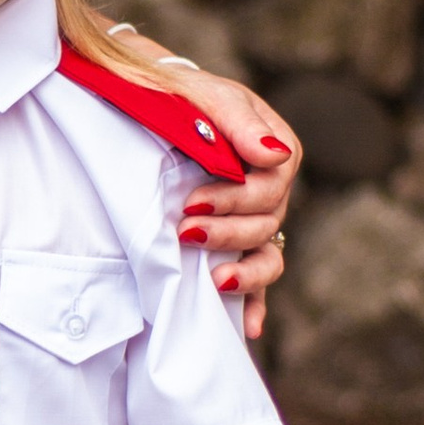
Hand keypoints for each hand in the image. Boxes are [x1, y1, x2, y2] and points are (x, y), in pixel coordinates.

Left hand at [110, 50, 302, 343]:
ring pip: (267, 255)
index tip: (193, 202)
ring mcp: (255, 220)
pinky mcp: (235, 243)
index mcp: (274, 150)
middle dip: (227, 232)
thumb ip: (240, 123)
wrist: (149, 104)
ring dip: (245, 273)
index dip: (236, 198)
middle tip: (185, 232)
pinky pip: (256, 277)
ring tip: (217, 282)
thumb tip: (274, 155)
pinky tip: (249, 328)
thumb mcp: (208, 97)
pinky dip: (254, 302)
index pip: (272, 185)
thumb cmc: (181, 96)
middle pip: (267, 222)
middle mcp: (272, 189)